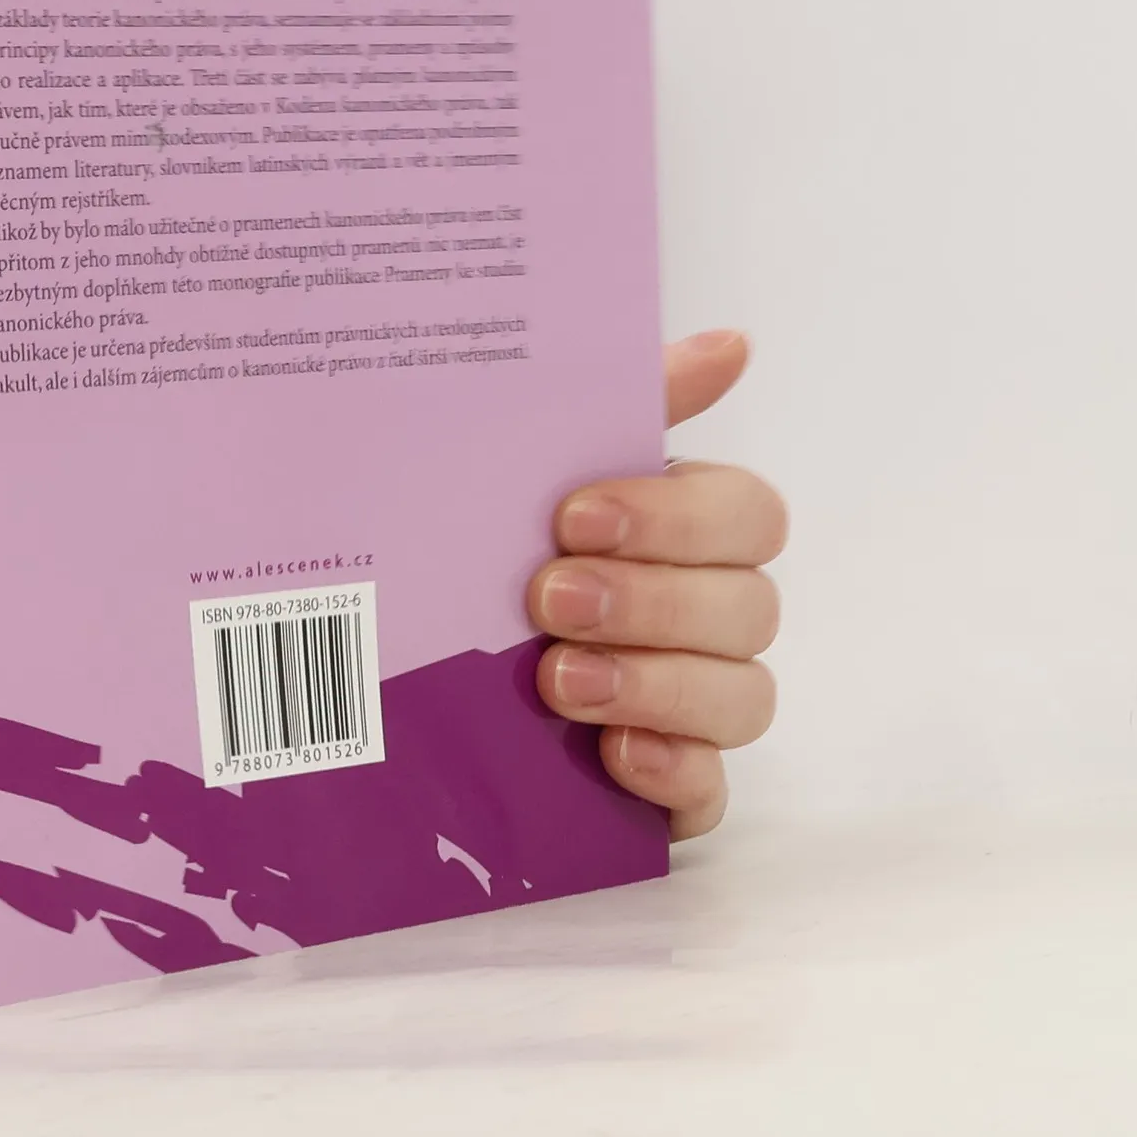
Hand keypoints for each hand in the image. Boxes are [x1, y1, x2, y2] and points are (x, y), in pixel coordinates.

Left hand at [526, 330, 783, 839]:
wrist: (386, 644)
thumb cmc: (483, 537)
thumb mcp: (527, 459)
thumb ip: (623, 399)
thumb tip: (732, 343)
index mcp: (683, 526)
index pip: (747, 514)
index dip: (675, 518)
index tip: (574, 515)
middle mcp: (704, 612)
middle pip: (750, 607)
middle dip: (652, 602)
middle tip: (549, 600)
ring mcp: (694, 704)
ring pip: (743, 697)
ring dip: (656, 684)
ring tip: (557, 681)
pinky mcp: (669, 785)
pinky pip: (711, 793)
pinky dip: (672, 772)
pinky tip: (615, 756)